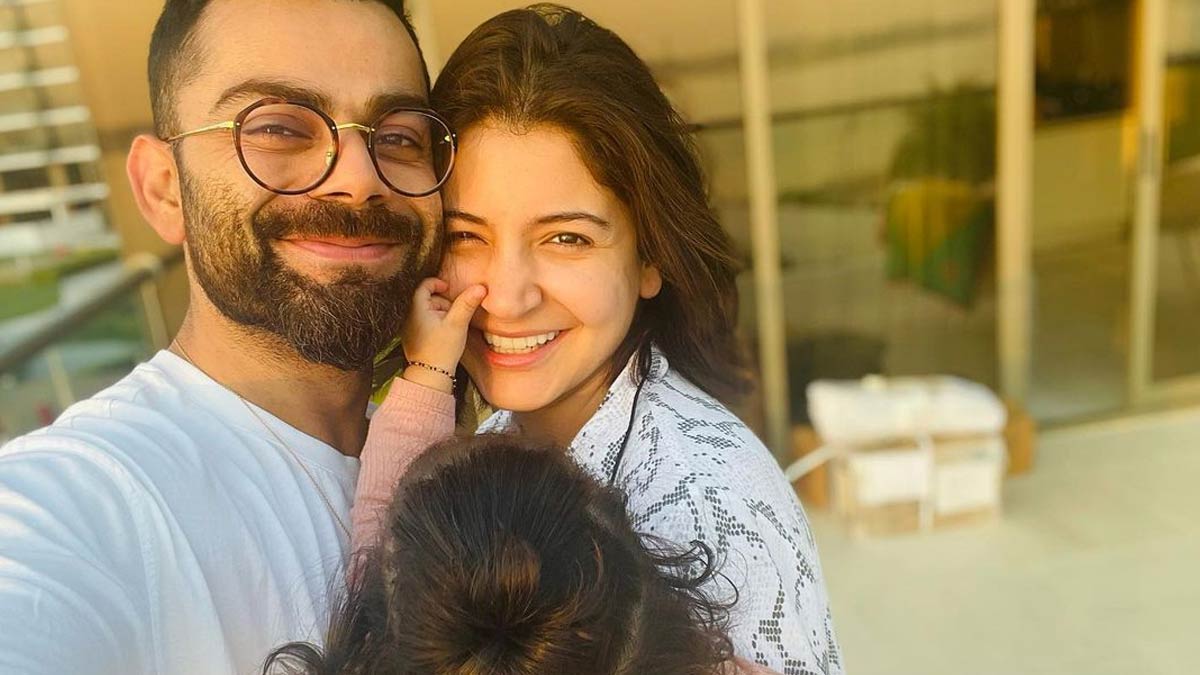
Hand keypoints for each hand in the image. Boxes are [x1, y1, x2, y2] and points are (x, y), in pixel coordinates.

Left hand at [400, 278, 485, 392]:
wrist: (430, 376)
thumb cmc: (443, 349)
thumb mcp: (458, 323)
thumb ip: (467, 303)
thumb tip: (480, 287)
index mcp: (417, 309)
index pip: (424, 286)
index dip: (438, 283)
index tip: (449, 289)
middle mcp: (409, 317)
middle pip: (427, 299)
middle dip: (443, 302)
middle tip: (456, 312)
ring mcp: (409, 329)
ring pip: (426, 312)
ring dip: (440, 314)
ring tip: (452, 326)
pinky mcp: (412, 339)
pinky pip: (423, 324)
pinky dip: (434, 324)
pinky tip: (444, 335)